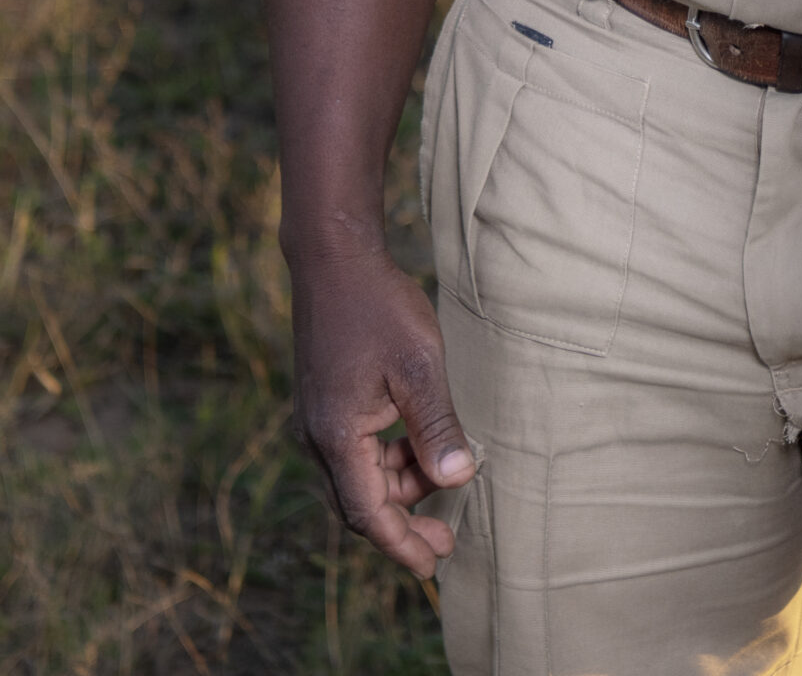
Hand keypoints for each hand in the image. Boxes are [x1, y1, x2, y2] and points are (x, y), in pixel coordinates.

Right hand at [290, 244, 475, 577]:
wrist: (334, 258)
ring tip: (446, 476)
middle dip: (404, 523)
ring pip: (360, 476)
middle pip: (361, 502)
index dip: (402, 544)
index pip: (368, 512)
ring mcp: (317, 419)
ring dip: (401, 485)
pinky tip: (420, 445)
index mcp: (336, 436)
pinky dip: (389, 458)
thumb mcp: (419, 365)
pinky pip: (356, 451)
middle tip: (447, 540)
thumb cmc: (378, 307)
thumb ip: (437, 425)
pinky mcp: (325, 402)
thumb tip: (459, 478)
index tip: (433, 567)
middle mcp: (318, 437)